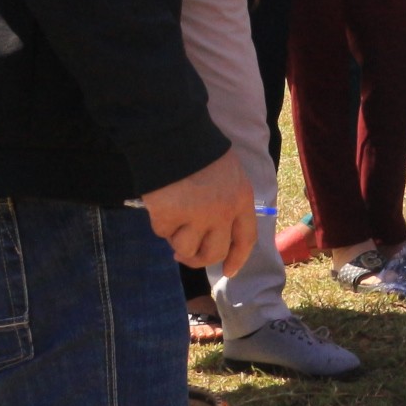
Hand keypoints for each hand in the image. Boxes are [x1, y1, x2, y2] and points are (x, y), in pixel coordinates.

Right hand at [142, 153, 256, 273]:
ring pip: (186, 249)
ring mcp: (197, 217)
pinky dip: (160, 221)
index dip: (237, 258)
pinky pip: (163, 233)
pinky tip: (161, 201)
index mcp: (241, 199)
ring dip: (176, 238)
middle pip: (214, 253)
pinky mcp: (171, 218)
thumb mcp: (228, 174)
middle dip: (198, 259)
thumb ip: (227, 202)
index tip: (228, 271)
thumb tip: (214, 236)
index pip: (245, 239)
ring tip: (172, 215)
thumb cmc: (200, 151)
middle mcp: (223, 212)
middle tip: (183, 256)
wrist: (173, 134)